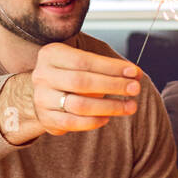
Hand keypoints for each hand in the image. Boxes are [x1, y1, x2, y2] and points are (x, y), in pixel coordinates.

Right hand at [26, 43, 142, 136]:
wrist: (45, 95)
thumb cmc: (70, 75)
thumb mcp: (83, 64)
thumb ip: (106, 67)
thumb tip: (135, 74)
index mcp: (51, 55)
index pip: (84, 60)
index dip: (111, 67)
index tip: (133, 71)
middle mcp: (43, 75)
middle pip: (82, 82)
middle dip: (113, 85)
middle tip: (135, 89)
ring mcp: (42, 98)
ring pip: (79, 104)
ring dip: (109, 106)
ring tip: (129, 106)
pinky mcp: (47, 118)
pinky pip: (73, 123)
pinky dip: (93, 121)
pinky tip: (107, 118)